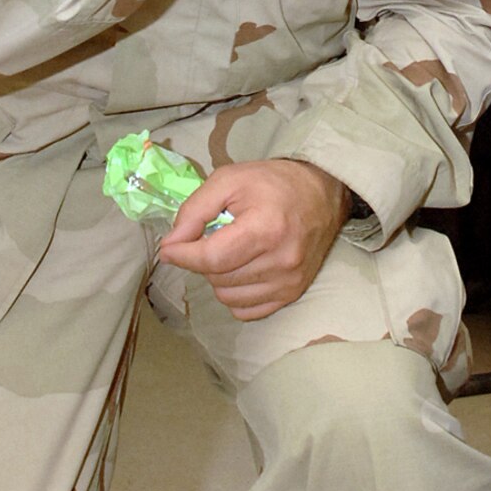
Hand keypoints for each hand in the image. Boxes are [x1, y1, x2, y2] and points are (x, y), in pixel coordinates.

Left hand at [159, 159, 349, 318]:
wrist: (322, 193)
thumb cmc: (274, 183)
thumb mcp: (230, 180)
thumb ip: (195, 210)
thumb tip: (172, 243)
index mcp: (266, 229)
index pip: (212, 257)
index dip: (183, 255)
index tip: (168, 249)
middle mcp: (281, 261)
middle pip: (217, 277)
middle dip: (204, 259)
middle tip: (215, 237)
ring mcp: (289, 281)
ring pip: (227, 296)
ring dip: (219, 277)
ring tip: (232, 252)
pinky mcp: (293, 293)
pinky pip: (245, 310)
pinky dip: (235, 293)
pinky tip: (242, 270)